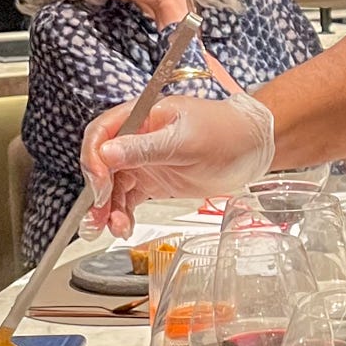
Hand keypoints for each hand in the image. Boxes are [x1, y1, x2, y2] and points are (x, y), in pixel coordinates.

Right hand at [82, 94, 275, 236]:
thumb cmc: (224, 133)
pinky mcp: (152, 181)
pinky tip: (123, 226)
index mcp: (142, 117)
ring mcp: (144, 161)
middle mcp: (137, 138)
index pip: (101, 133)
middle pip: (102, 162)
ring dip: (107, 207)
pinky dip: (122, 213)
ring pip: (112, 185)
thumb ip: (145, 148)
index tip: (100, 183)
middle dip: (97, 190)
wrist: (251, 148)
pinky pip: (127, 198)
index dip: (94, 158)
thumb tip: (105, 152)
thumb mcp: (184, 141)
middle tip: (101, 213)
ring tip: (112, 228)